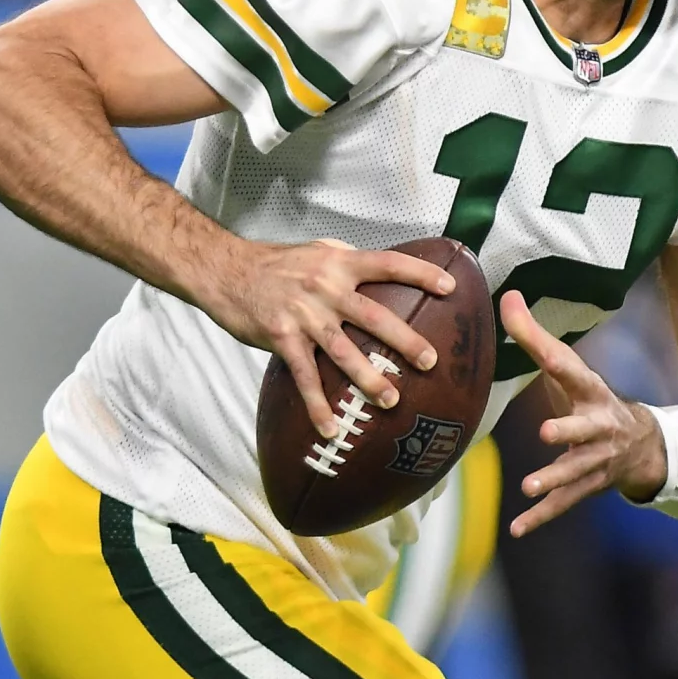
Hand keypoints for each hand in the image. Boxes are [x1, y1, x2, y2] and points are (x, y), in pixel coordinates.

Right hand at [201, 238, 454, 437]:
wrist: (226, 271)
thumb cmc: (276, 263)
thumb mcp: (317, 250)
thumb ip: (348, 262)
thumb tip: (381, 270)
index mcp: (340, 263)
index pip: (389, 264)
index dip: (421, 274)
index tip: (450, 289)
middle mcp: (326, 288)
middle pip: (374, 316)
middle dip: (405, 340)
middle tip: (430, 361)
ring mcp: (304, 315)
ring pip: (343, 351)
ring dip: (368, 378)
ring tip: (391, 400)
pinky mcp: (281, 338)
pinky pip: (304, 377)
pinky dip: (317, 405)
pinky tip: (330, 428)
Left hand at [500, 290, 665, 536]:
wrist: (642, 443)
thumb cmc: (590, 398)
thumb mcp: (569, 367)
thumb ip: (534, 336)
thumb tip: (506, 296)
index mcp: (589, 391)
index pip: (570, 370)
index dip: (555, 357)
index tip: (542, 348)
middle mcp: (597, 426)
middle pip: (583, 428)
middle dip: (568, 431)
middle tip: (546, 432)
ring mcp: (595, 459)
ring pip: (575, 471)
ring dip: (553, 479)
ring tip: (528, 486)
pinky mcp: (587, 486)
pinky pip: (564, 503)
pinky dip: (541, 517)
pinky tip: (517, 529)